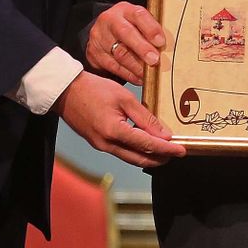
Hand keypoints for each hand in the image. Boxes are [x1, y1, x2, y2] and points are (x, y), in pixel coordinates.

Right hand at [54, 71, 186, 167]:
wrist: (65, 91)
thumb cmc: (93, 89)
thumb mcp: (123, 97)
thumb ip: (145, 117)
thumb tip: (164, 133)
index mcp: (114, 131)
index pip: (147, 145)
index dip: (167, 149)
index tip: (182, 150)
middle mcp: (107, 144)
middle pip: (140, 159)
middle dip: (160, 158)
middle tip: (176, 154)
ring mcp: (101, 146)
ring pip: (131, 158)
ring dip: (149, 157)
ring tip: (165, 151)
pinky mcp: (98, 143)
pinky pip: (121, 152)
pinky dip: (136, 151)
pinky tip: (145, 144)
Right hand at [86, 2, 166, 84]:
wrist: (103, 32)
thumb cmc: (127, 27)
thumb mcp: (138, 22)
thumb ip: (150, 31)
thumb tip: (167, 48)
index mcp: (125, 9)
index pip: (138, 15)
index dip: (150, 28)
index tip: (161, 42)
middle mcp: (110, 20)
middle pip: (126, 33)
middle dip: (142, 48)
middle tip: (154, 60)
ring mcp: (100, 36)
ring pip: (119, 53)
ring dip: (137, 66)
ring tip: (148, 74)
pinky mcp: (94, 53)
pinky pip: (113, 66)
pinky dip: (128, 74)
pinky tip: (138, 78)